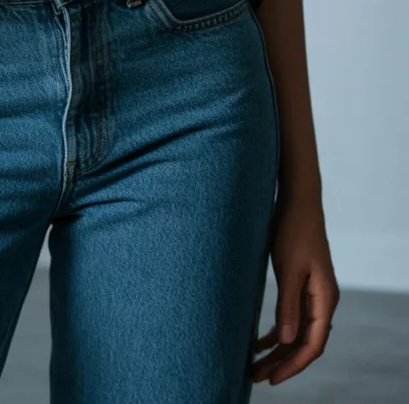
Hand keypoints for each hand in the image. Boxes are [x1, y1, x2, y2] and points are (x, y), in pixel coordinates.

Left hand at [251, 193, 339, 386]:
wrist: (298, 201)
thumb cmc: (294, 230)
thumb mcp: (290, 269)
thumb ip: (288, 305)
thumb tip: (285, 340)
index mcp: (325, 299)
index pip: (312, 344)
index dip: (293, 364)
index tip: (273, 378)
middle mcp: (322, 301)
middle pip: (303, 342)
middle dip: (281, 362)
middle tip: (256, 377)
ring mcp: (312, 294)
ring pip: (295, 332)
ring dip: (277, 350)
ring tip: (254, 365)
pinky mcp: (300, 286)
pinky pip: (291, 318)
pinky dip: (276, 332)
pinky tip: (259, 342)